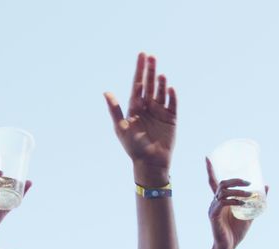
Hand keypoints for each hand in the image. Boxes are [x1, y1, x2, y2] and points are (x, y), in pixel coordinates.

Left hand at [104, 53, 176, 186]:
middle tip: (151, 56)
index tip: (141, 56)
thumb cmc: (133, 147)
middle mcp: (147, 107)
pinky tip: (170, 88)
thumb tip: (106, 92)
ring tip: (160, 73)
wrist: (150, 162)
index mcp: (134, 108)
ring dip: (161, 82)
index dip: (139, 70)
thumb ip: (115, 110)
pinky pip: (172, 104)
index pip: (137, 85)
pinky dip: (172, 96)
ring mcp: (160, 112)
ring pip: (161, 92)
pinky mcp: (171, 119)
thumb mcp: (121, 128)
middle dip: (150, 71)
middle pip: (149, 85)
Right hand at [206, 158, 261, 248]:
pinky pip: (222, 203)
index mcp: (220, 199)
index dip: (210, 169)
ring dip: (238, 191)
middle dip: (235, 180)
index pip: (212, 181)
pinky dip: (234, 201)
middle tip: (248, 182)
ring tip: (250, 195)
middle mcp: (214, 202)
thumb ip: (257, 200)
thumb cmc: (237, 231)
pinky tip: (243, 203)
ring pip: (223, 192)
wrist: (229, 246)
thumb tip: (266, 186)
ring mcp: (213, 208)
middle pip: (221, 183)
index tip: (207, 157)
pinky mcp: (213, 215)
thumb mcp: (251, 212)